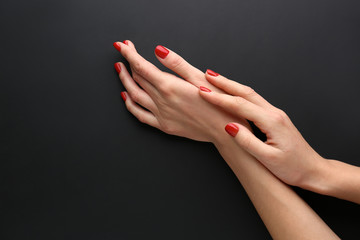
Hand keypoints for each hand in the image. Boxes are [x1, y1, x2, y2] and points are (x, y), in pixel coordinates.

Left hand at [113, 40, 248, 142]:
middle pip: (137, 78)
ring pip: (134, 95)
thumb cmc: (218, 102)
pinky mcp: (163, 126)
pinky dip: (130, 105)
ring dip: (125, 81)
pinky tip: (127, 97)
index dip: (130, 54)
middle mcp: (161, 100)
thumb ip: (176, 64)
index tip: (123, 46)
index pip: (141, 66)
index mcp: (169, 86)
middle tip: (124, 52)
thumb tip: (158, 51)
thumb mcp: (200, 77)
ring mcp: (161, 115)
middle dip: (128, 62)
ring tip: (120, 69)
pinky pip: (140, 115)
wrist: (224, 129)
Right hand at [199, 72, 328, 188]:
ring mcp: (275, 114)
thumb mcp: (268, 159)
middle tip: (207, 75)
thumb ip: (247, 141)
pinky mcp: (275, 118)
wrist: (313, 170)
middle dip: (225, 83)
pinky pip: (254, 101)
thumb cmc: (292, 167)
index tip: (203, 91)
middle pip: (245, 92)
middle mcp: (274, 113)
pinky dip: (240, 94)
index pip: (240, 105)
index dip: (219, 98)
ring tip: (216, 80)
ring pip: (250, 94)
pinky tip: (233, 94)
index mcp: (271, 121)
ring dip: (232, 86)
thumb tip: (229, 126)